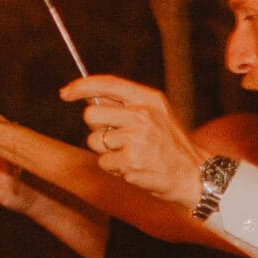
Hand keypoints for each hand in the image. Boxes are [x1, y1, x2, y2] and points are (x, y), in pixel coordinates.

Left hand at [65, 75, 205, 206]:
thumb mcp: (155, 114)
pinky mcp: (130, 161)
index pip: (108, 84)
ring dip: (106, 151)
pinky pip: (102, 162)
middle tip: (117, 138)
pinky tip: (132, 166)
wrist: (192, 173)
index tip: (65, 92)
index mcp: (148, 99)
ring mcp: (136, 138)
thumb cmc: (168, 145)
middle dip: (97, 128)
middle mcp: (142, 115)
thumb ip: (125, 105)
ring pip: (94, 140)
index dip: (81, 86)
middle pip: (91, 114)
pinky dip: (113, 167)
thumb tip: (88, 97)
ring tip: (130, 153)